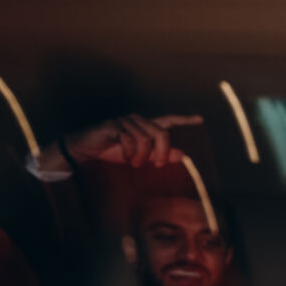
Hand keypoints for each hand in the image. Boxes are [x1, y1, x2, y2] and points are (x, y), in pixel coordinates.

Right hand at [63, 114, 200, 168]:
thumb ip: (159, 155)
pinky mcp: (113, 125)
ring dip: (141, 156)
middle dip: (162, 152)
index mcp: (146, 127)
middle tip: (157, 165)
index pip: (168, 120)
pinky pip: (129, 138)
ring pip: (145, 138)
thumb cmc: (112, 152)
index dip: (184, 120)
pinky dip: (129, 152)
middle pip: (161, 133)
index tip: (200, 119)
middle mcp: (137, 120)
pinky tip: (125, 157)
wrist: (86, 151)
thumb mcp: (140, 157)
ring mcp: (125, 121)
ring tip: (133, 163)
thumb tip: (182, 155)